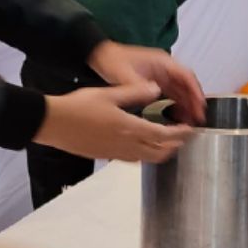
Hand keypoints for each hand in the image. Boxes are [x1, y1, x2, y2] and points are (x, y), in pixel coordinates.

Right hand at [38, 77, 189, 163]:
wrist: (57, 124)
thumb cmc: (81, 106)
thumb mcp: (109, 94)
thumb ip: (134, 92)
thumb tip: (155, 88)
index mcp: (130, 128)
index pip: (163, 135)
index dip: (179, 134)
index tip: (190, 130)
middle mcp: (128, 146)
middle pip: (160, 152)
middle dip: (175, 146)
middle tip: (183, 137)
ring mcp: (118, 154)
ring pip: (149, 158)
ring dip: (163, 152)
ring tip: (168, 142)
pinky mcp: (109, 157)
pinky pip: (136, 159)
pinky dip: (147, 154)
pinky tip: (143, 145)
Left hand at [90, 41, 206, 123]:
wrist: (100, 56)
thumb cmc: (113, 61)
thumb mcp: (126, 76)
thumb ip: (140, 86)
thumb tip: (155, 94)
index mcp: (161, 62)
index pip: (186, 76)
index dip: (195, 91)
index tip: (201, 107)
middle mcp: (164, 67)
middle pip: (186, 84)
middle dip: (194, 101)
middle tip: (198, 120)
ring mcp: (161, 74)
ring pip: (180, 90)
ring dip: (187, 104)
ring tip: (191, 122)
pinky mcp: (155, 82)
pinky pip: (172, 93)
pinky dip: (177, 104)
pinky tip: (179, 117)